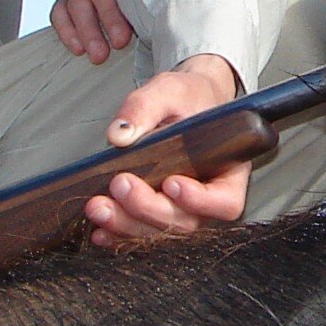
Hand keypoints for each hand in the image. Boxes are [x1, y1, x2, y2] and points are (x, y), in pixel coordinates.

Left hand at [85, 55, 246, 248]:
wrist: (183, 104)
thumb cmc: (187, 98)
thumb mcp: (169, 91)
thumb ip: (144, 107)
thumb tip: (119, 135)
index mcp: (227, 170)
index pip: (225, 201)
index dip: (199, 200)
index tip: (171, 182)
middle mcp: (208, 198)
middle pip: (184, 221)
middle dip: (148, 208)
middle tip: (120, 184)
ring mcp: (182, 211)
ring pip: (160, 233)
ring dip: (126, 225)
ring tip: (98, 207)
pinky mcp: (158, 214)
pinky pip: (141, 233)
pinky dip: (118, 234)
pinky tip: (98, 229)